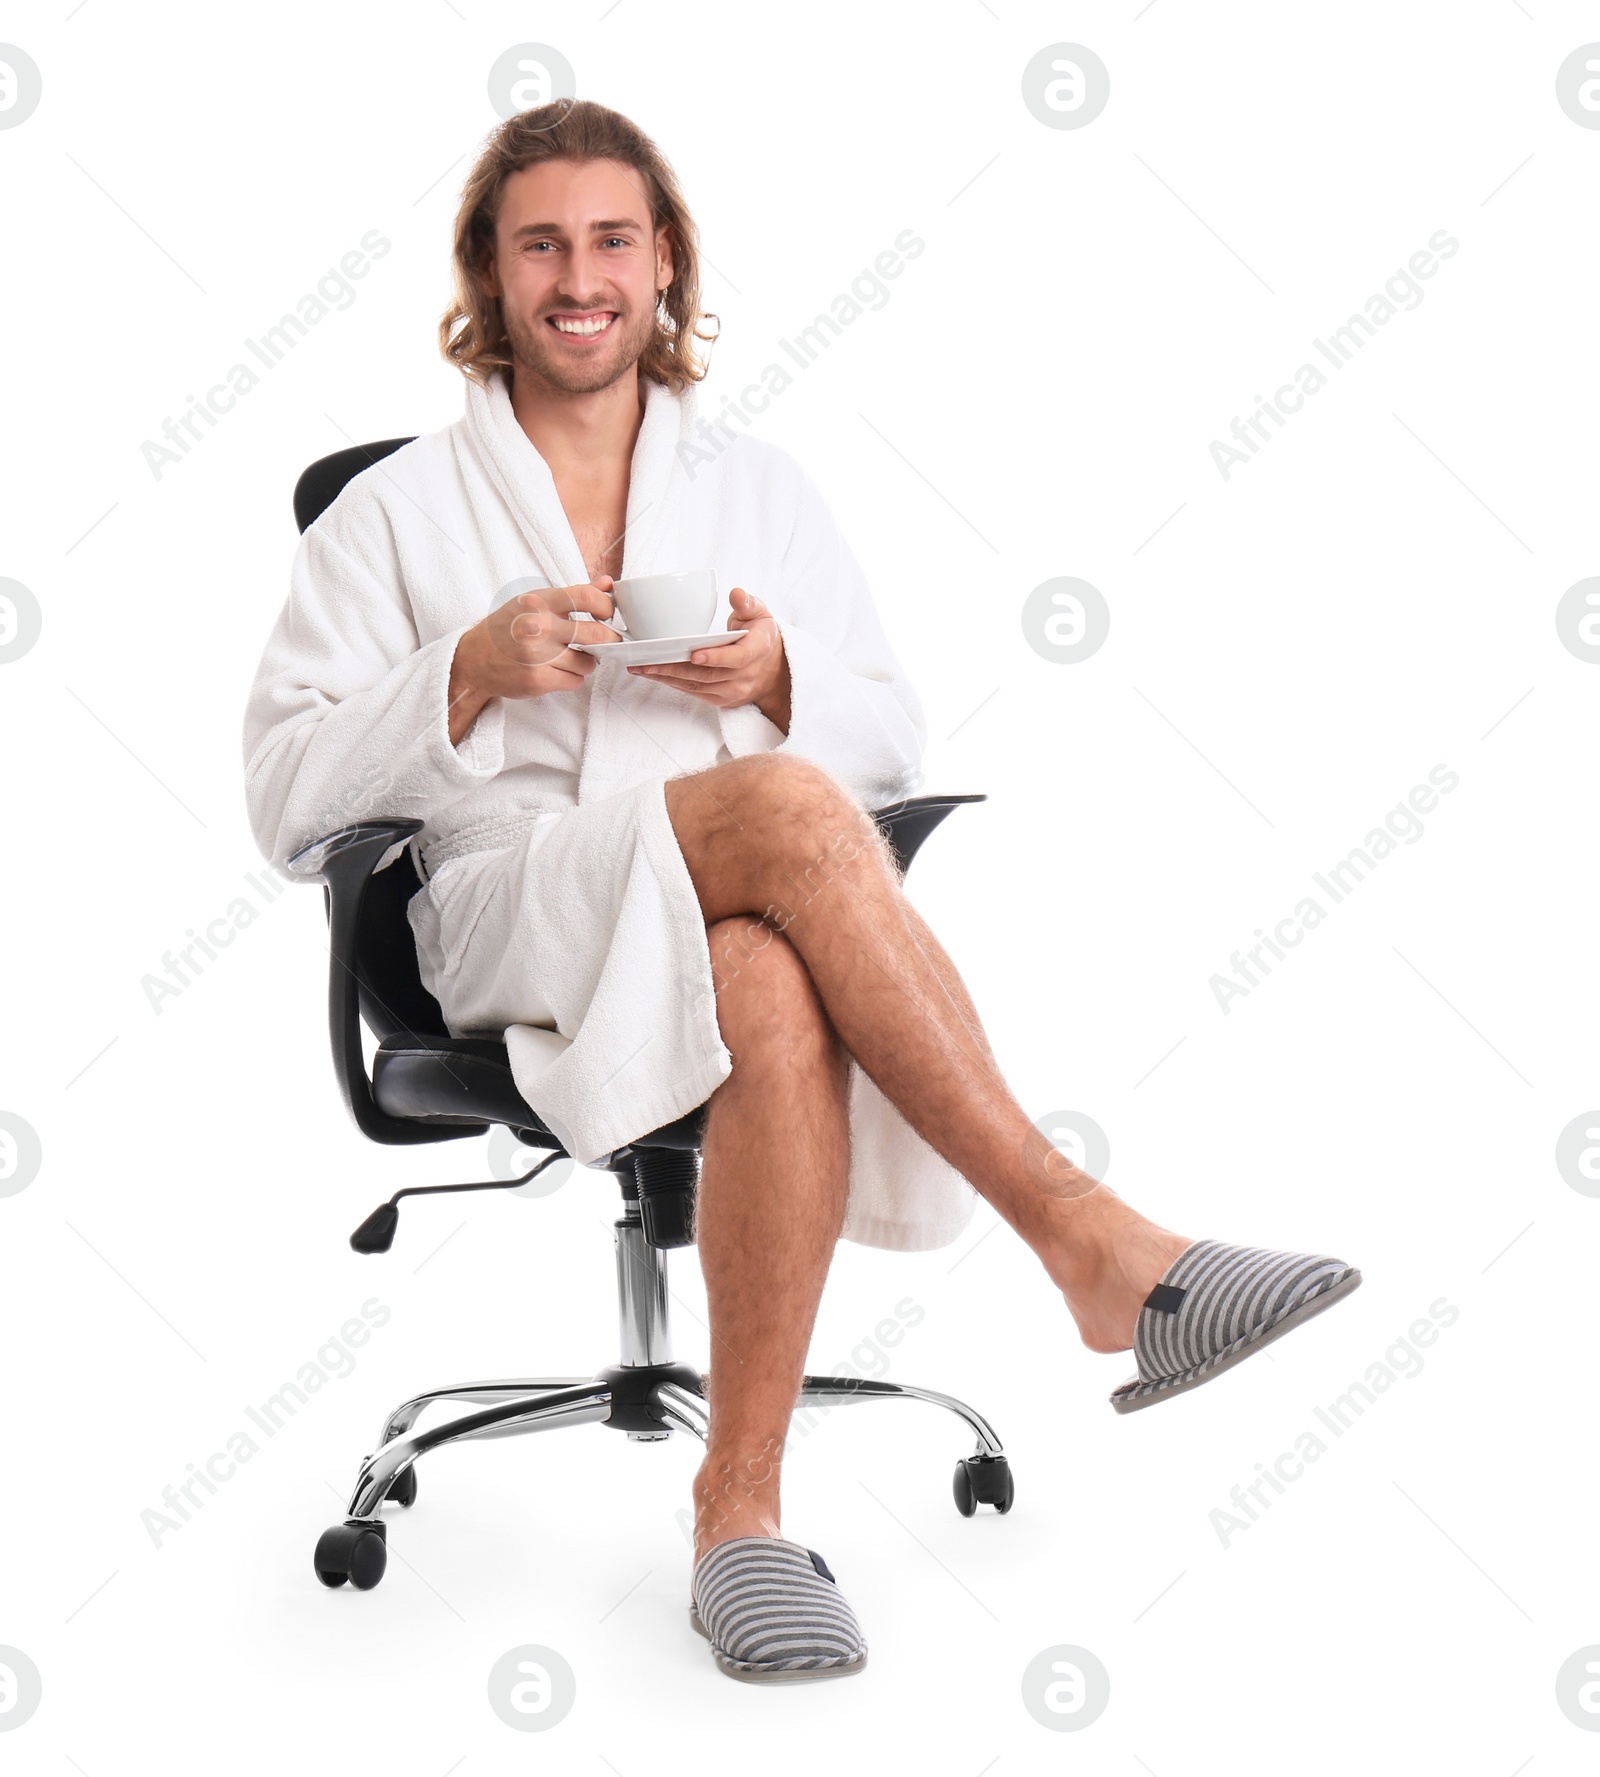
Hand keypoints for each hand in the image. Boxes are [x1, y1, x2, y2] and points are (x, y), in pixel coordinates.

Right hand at [448, 577, 620, 743]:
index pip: (587, 596)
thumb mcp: (535, 601)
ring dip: (585, 661)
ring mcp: (538, 656)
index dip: (606, 605)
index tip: (607, 613)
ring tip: (569, 656)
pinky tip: (557, 669)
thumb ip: (572, 594)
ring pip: (588, 663)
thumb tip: (607, 584)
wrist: (473, 658)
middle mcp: (539, 627)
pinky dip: (571, 677)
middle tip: (604, 640)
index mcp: (540, 602)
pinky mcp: (538, 680)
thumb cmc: (507, 627)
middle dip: (607, 639)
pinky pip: (575, 681)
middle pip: (597, 634)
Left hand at [626, 586, 790, 731]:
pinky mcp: (722, 700)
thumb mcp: (760, 614)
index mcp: (757, 650)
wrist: (772, 671)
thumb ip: (747, 603)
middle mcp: (746, 675)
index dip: (715, 657)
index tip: (694, 654)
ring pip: (698, 686)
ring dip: (668, 678)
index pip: (737, 657)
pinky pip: (695, 693)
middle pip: (709, 675)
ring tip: (642, 668)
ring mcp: (733, 690)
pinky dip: (674, 684)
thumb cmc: (760, 636)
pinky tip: (656, 675)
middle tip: (649, 661)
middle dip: (676, 668)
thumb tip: (736, 593)